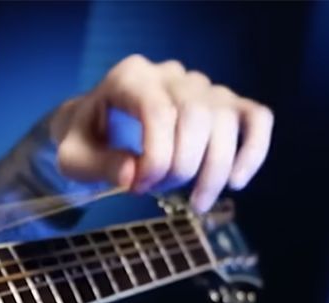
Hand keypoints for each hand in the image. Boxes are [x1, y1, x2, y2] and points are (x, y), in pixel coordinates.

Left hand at [50, 54, 273, 212]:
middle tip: (157, 191)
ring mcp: (201, 86)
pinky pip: (255, 117)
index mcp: (130, 77)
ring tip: (194, 202)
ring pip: (227, 118)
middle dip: (182, 164)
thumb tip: (134, 173)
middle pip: (197, 113)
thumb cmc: (85, 139)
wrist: (95, 126)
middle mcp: (170, 74)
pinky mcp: (224, 104)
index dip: (156, 156)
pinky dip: (254, 149)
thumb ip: (97, 164)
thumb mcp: (73, 157)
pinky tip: (236, 182)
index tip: (138, 187)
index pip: (158, 110)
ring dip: (214, 168)